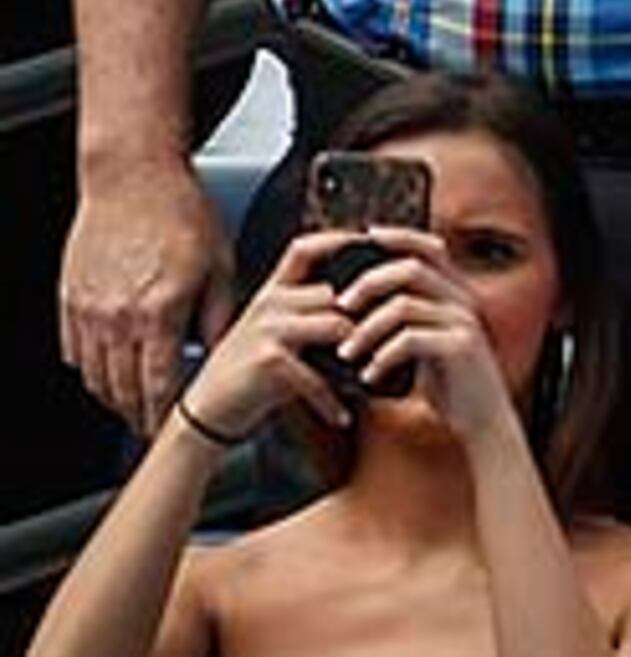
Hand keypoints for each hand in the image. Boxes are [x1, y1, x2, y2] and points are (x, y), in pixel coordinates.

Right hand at [61, 162, 236, 437]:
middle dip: (138, 416)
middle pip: (123, 389)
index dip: (167, 415)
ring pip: (94, 375)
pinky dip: (89, 370)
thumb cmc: (182, 212)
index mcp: (161, 312)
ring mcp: (89, 309)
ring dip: (112, 398)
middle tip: (151, 427)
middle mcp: (118, 317)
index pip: (162, 385)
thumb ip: (219, 316)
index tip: (173, 426)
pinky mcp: (71, 297)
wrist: (134, 177)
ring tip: (130, 407)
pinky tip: (105, 373)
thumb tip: (225, 351)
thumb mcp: (220, 266)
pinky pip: (74, 350)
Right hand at [179, 229, 361, 442]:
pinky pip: (317, 376)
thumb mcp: (274, 333)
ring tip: (377, 372)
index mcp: (272, 293)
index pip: (305, 249)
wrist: (206, 409)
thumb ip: (309, 314)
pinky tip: (343, 416)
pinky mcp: (269, 360)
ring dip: (361, 352)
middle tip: (397, 333)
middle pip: (336, 293)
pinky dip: (332, 401)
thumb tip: (366, 304)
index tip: (378, 248)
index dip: (340, 240)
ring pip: (336, 325)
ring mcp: (267, 330)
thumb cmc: (251, 373)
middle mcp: (269, 304)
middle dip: (369, 314)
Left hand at [329, 233, 525, 451]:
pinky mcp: (460, 348)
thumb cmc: (451, 385)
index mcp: (456, 295)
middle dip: (367, 283)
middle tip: (340, 306)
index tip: (363, 238)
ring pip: (403, 305)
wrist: (484, 421)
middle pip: (410, 269)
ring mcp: (464, 323)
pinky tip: (368, 375)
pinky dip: (382, 357)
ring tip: (345, 352)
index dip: (397, 237)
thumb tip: (359, 306)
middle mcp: (464, 301)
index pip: (428, 248)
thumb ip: (407, 321)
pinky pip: (411, 340)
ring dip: (365, 329)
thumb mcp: (428, 346)